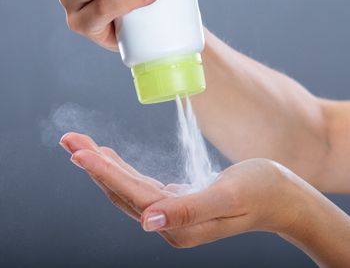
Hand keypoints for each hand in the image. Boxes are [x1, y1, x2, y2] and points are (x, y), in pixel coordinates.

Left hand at [59, 133, 308, 247]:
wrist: (282, 197)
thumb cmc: (262, 191)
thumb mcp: (229, 196)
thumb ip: (189, 210)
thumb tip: (148, 221)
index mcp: (178, 224)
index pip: (131, 193)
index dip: (103, 170)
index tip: (78, 151)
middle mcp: (169, 223)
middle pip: (121, 190)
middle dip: (94, 164)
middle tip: (70, 140)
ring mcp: (171, 214)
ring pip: (126, 187)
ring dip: (102, 166)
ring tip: (81, 146)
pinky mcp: (177, 202)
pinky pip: (139, 185)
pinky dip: (121, 170)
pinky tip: (110, 159)